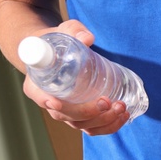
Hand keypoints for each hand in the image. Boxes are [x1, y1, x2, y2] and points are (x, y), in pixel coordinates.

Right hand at [22, 20, 129, 135]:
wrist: (61, 54)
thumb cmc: (59, 44)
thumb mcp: (62, 32)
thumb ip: (73, 31)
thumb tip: (87, 37)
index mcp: (37, 83)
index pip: (37, 95)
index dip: (45, 101)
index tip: (56, 102)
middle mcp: (50, 102)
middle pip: (66, 115)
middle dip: (88, 112)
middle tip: (107, 101)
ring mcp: (67, 113)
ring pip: (82, 125)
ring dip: (104, 120)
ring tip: (121, 106)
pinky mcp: (83, 117)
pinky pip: (94, 128)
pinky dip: (110, 126)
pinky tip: (123, 115)